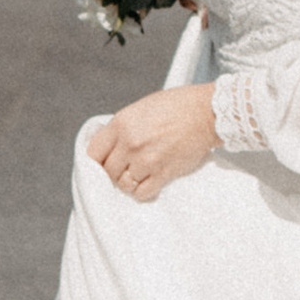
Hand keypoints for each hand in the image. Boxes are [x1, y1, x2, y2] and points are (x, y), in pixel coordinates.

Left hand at [87, 82, 215, 203]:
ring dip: (128, 183)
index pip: (92, 152)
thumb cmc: (178, 106)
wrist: (206, 113)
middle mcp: (130, 143)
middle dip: (113, 173)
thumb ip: (122, 127)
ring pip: (123, 184)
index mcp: (121, 124)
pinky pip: (142, 192)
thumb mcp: (141, 108)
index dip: (95, 161)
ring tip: (137, 176)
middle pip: (107, 171)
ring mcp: (146, 160)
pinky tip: (148, 183)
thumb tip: (110, 146)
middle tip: (123, 170)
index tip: (101, 164)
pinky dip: (142, 191)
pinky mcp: (163, 172)